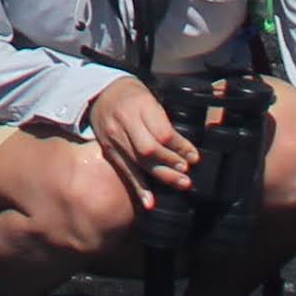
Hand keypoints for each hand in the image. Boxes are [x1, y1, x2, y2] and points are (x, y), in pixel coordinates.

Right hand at [86, 78, 194, 194]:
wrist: (101, 94)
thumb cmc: (133, 96)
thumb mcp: (150, 99)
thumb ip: (163, 123)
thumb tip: (184, 150)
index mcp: (140, 105)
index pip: (162, 132)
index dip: (180, 147)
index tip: (194, 157)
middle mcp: (124, 121)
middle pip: (149, 149)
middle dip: (171, 162)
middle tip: (186, 172)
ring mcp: (114, 137)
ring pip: (139, 162)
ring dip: (162, 175)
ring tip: (180, 183)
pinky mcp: (109, 150)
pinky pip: (126, 171)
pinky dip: (139, 187)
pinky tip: (149, 201)